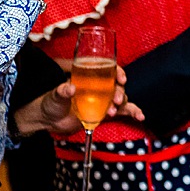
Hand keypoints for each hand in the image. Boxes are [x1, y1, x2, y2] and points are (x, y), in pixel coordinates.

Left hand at [20, 65, 143, 137]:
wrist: (50, 121)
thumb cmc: (52, 102)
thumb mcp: (55, 95)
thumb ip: (62, 91)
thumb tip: (71, 88)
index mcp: (89, 77)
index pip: (108, 69)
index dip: (117, 72)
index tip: (120, 79)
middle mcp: (98, 87)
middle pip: (116, 84)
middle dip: (119, 91)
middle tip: (115, 100)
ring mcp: (103, 100)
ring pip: (120, 98)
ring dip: (122, 104)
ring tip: (112, 112)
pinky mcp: (104, 112)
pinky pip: (122, 111)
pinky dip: (132, 113)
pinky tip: (140, 116)